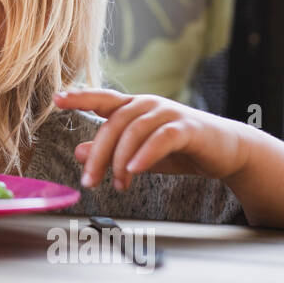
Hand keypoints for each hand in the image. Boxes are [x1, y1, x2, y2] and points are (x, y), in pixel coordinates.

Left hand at [53, 89, 250, 190]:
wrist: (227, 152)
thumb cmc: (181, 150)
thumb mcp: (139, 153)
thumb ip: (111, 151)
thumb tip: (78, 152)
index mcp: (133, 107)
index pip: (101, 99)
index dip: (79, 97)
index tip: (56, 100)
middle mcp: (148, 104)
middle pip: (112, 125)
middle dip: (98, 155)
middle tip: (89, 183)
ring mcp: (168, 113)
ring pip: (133, 132)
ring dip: (119, 161)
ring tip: (117, 185)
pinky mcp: (187, 127)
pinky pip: (160, 138)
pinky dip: (144, 154)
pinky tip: (134, 170)